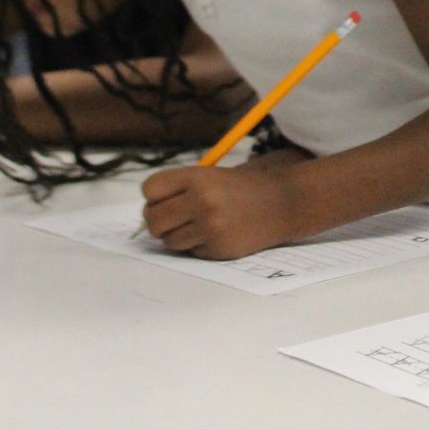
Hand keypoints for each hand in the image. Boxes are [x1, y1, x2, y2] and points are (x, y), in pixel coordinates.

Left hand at [139, 163, 299, 259]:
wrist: (281, 203)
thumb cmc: (240, 188)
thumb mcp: (209, 176)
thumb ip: (179, 190)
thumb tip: (147, 214)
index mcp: (196, 178)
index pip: (150, 190)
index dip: (154, 197)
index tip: (165, 199)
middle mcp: (201, 201)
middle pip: (152, 219)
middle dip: (158, 221)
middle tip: (173, 218)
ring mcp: (210, 227)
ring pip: (168, 240)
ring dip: (177, 235)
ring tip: (197, 225)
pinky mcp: (218, 248)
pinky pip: (189, 252)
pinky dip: (196, 245)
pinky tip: (214, 234)